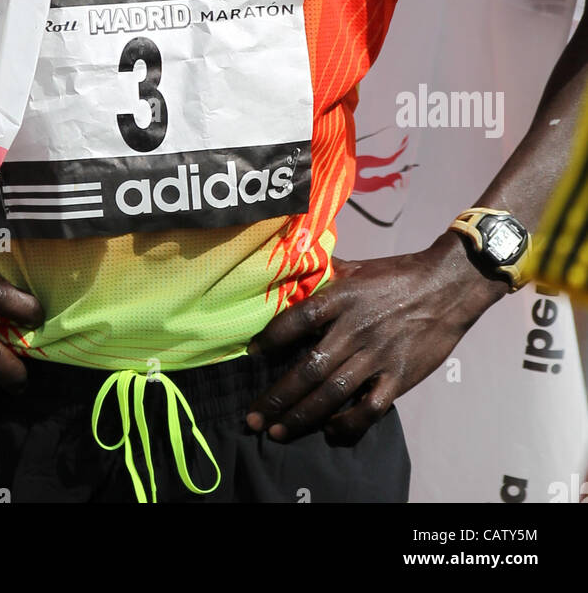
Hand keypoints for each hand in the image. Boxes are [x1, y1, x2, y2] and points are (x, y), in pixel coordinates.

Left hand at [245, 237, 504, 444]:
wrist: (447, 287)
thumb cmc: (398, 276)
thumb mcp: (358, 268)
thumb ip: (326, 274)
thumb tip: (295, 271)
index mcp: (342, 298)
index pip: (298, 320)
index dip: (272, 338)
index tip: (252, 354)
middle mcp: (355, 329)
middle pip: (309, 368)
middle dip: (277, 396)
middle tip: (253, 416)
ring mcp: (377, 356)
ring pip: (333, 393)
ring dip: (302, 416)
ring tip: (277, 430)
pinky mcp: (399, 376)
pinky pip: (370, 408)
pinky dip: (349, 424)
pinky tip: (331, 431)